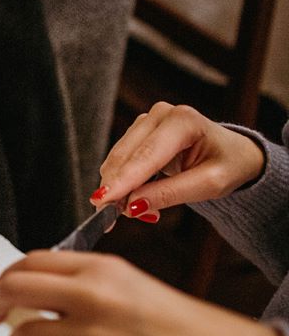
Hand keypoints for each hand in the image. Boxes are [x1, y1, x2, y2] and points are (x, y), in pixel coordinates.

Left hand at [0, 250, 282, 335]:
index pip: (31, 260)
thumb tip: (43, 292)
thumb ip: (85, 284)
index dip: (7, 276)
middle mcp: (90, 294)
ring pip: (21, 331)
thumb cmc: (181, 327)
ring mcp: (89, 331)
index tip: (2, 289)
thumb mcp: (129, 285)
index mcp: (100, 268)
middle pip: (14, 287)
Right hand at [92, 102, 264, 221]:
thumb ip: (171, 194)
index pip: (146, 155)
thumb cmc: (227, 165)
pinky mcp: (137, 133)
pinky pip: (119, 161)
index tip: (102, 201)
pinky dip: (122, 184)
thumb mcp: (210, 184)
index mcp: (184, 121)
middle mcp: (160, 115)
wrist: (232, 153)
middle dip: (116, 189)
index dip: (123, 180)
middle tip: (114, 220)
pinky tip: (138, 198)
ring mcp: (145, 121)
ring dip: (119, 189)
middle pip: (125, 157)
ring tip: (140, 212)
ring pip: (116, 160)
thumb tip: (132, 205)